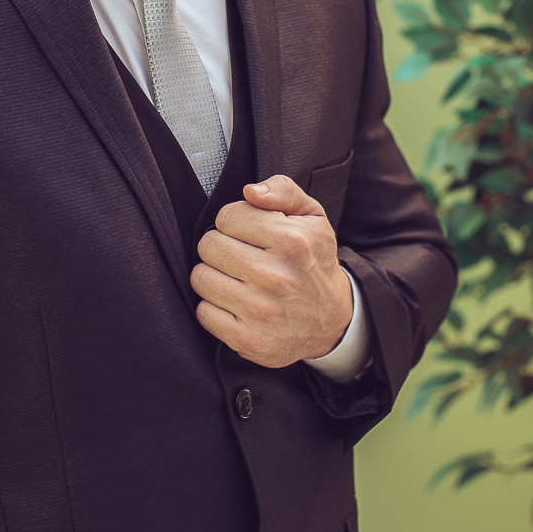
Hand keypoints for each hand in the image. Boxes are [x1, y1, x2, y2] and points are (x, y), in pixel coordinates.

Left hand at [190, 174, 353, 368]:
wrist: (332, 320)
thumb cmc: (313, 260)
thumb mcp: (311, 217)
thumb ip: (282, 190)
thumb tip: (250, 191)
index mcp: (292, 242)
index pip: (227, 216)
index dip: (234, 221)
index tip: (248, 233)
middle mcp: (276, 277)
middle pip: (209, 246)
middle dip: (221, 246)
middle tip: (240, 255)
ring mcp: (261, 312)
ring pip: (201, 278)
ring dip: (214, 276)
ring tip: (236, 278)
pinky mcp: (249, 341)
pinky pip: (204, 313)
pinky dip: (214, 307)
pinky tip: (234, 303)